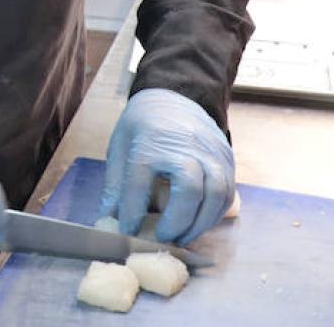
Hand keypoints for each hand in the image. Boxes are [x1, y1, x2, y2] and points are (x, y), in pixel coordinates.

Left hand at [97, 88, 234, 243]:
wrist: (174, 96)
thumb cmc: (143, 125)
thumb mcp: (120, 148)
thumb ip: (115, 187)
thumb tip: (106, 222)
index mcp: (149, 142)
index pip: (140, 184)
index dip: (132, 213)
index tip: (127, 231)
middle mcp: (184, 146)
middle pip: (189, 190)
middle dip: (176, 222)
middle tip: (163, 238)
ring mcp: (210, 152)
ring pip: (215, 195)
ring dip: (199, 224)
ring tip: (181, 238)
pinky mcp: (226, 158)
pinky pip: (227, 194)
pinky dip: (214, 215)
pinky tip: (198, 224)